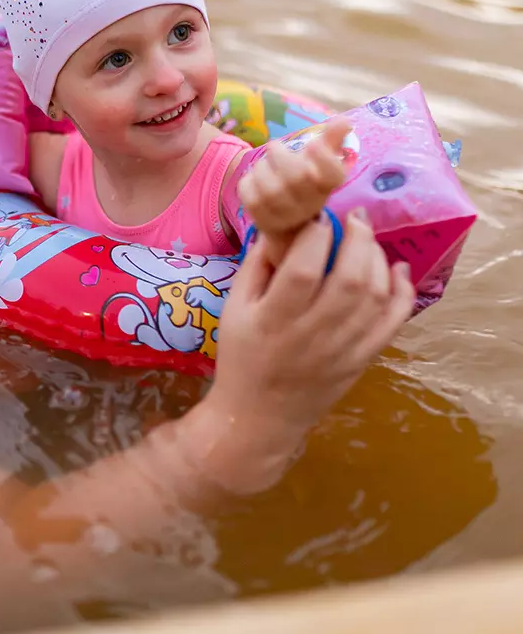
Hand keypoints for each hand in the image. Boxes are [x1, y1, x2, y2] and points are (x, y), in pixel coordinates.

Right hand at [188, 211, 414, 494]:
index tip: (318, 218)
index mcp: (273, 319)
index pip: (303, 269)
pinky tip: (397, 270)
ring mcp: (342, 350)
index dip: (316, 235)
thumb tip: (281, 227)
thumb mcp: (233, 310)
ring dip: (379, 259)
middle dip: (358, 239)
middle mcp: (311, 334)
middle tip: (355, 217)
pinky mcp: (362, 360)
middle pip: (350, 279)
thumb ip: (255, 267)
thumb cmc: (241, 358)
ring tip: (368, 240)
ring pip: (375, 297)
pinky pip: (393, 323)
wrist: (259, 417)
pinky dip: (401, 292)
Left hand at [237, 118, 351, 262]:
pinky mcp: (262, 219)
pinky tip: (255, 181)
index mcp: (327, 187)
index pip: (333, 174)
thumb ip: (331, 139)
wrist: (289, 222)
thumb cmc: (306, 183)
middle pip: (297, 177)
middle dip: (281, 155)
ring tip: (266, 167)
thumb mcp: (320, 162)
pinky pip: (249, 193)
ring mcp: (286, 216)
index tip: (312, 144)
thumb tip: (344, 120)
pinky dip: (248, 181)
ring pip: (269, 187)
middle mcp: (311, 205)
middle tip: (275, 148)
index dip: (323, 156)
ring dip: (262, 168)